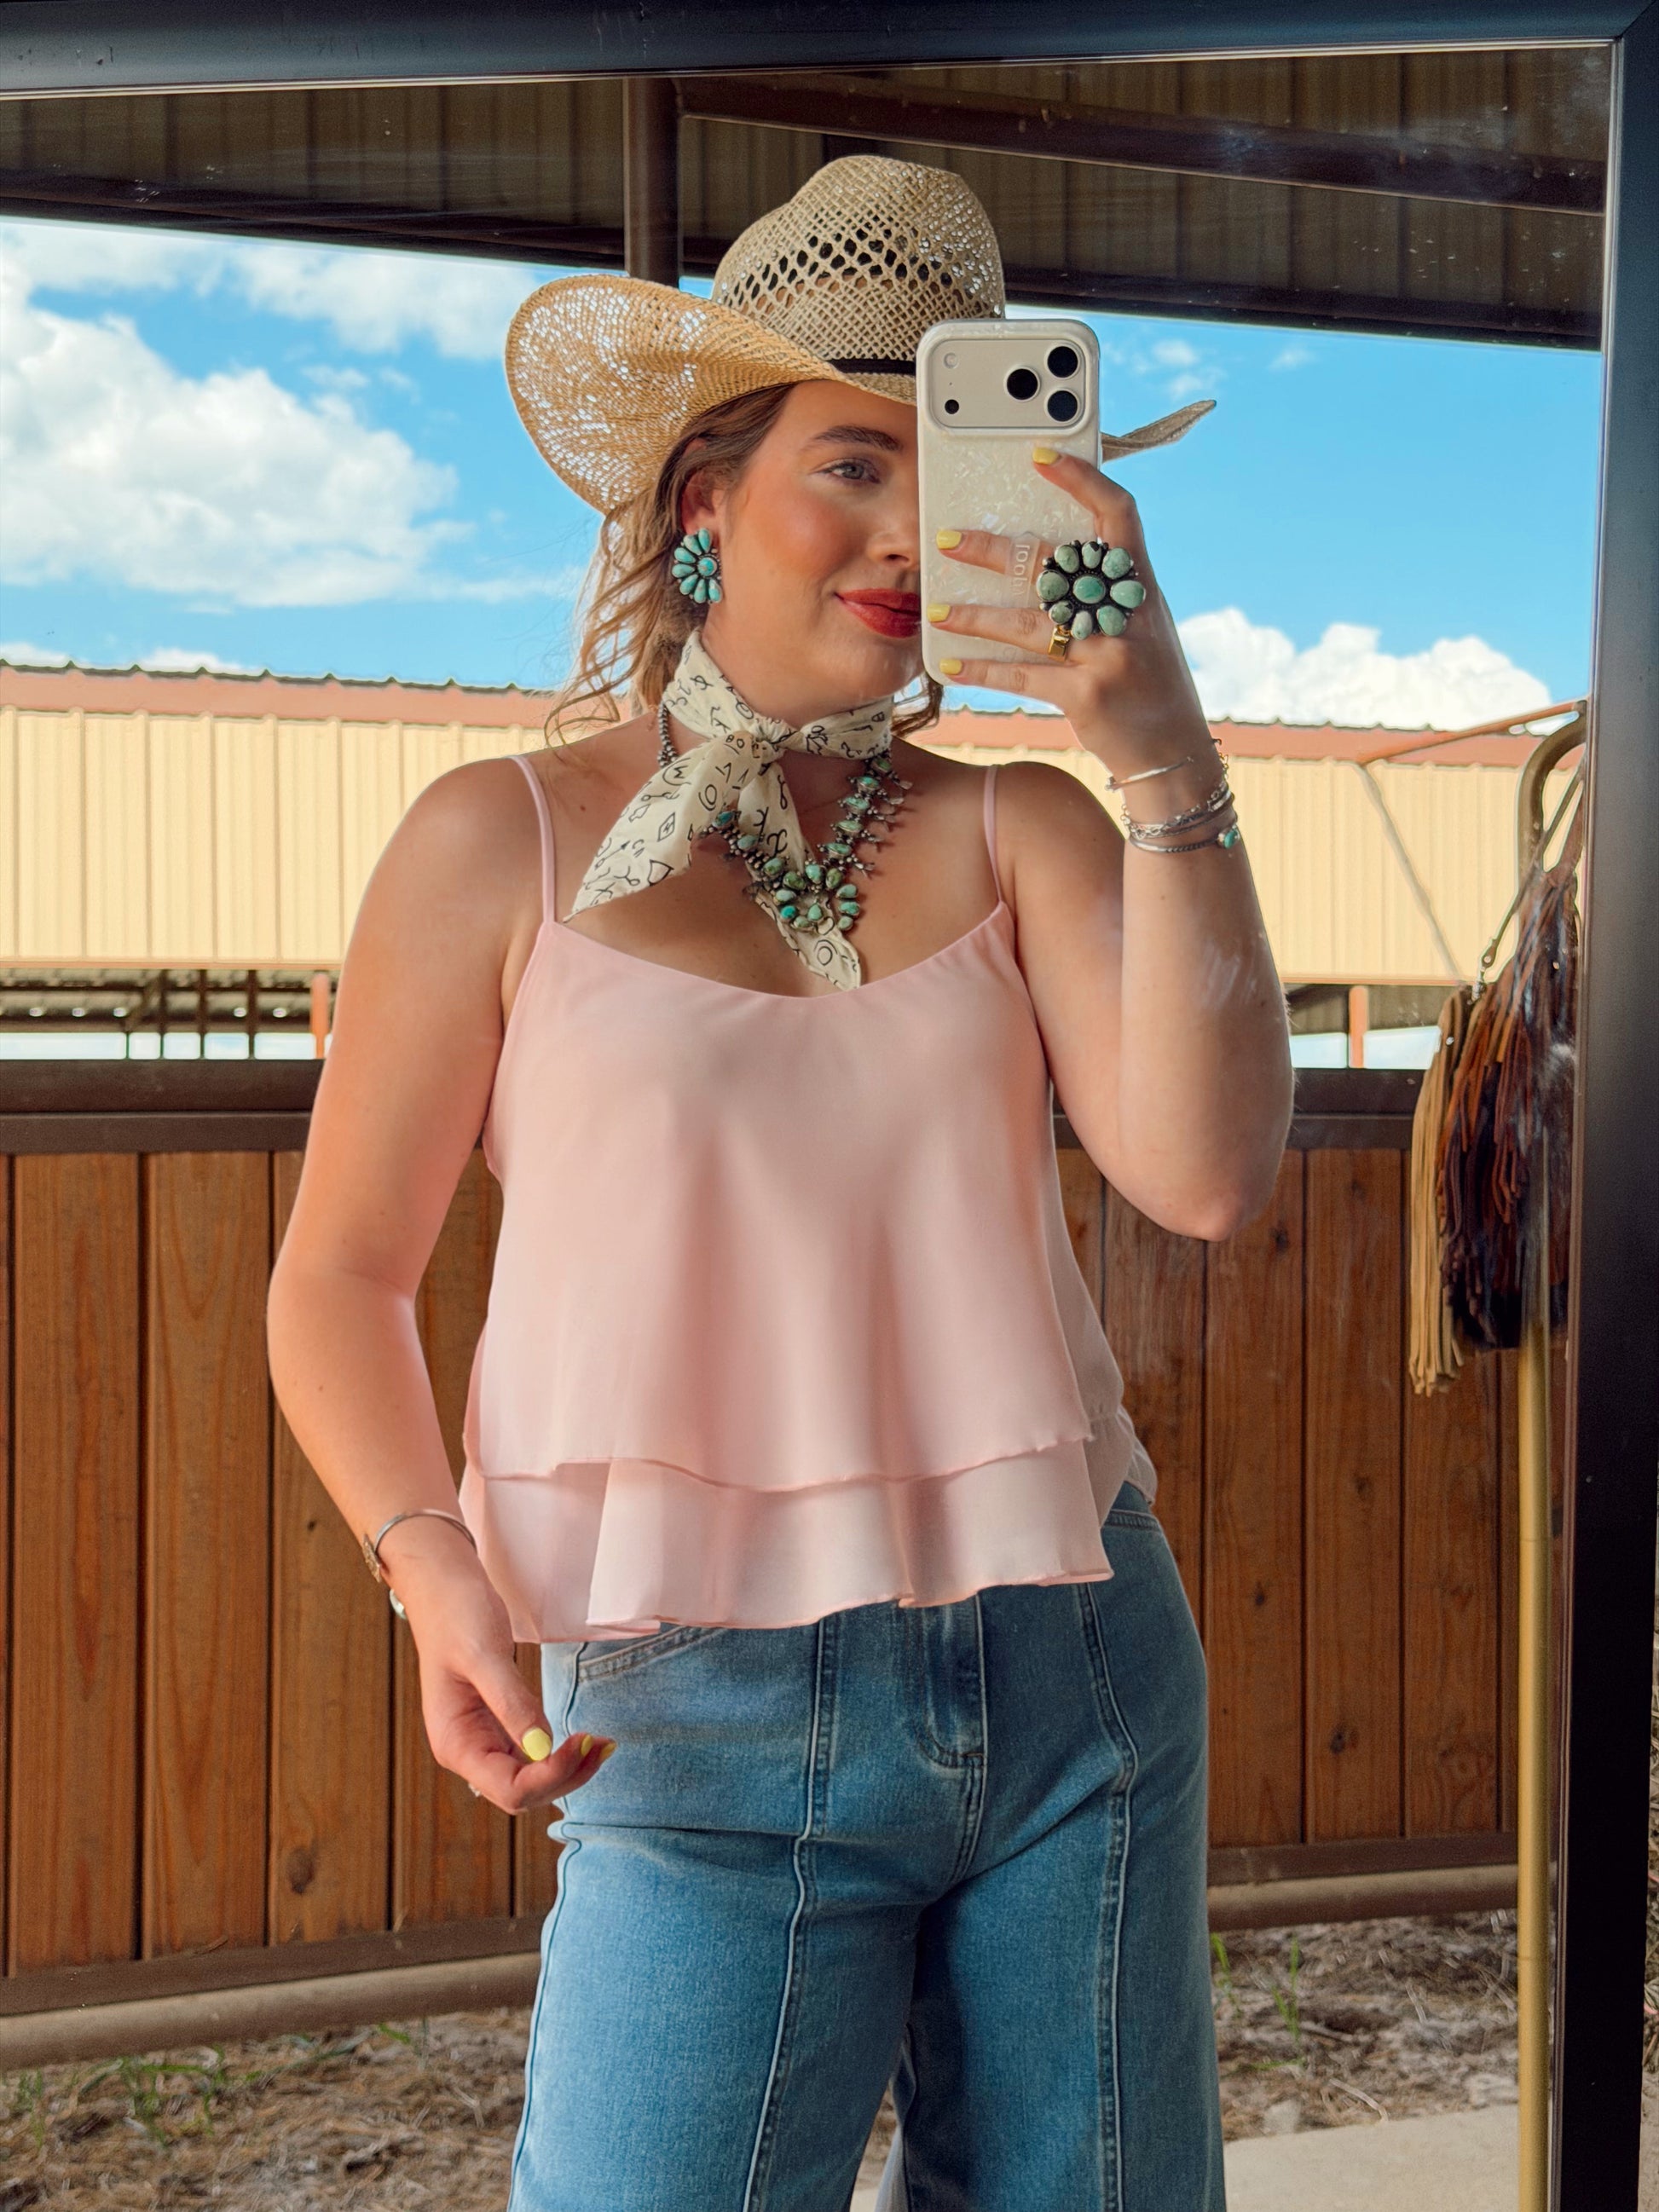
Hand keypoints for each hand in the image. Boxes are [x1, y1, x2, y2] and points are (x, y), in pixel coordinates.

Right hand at [380, 1520, 613, 1813]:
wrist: (443, 1585)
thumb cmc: (457, 1614)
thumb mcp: (485, 1656)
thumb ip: (513, 1704)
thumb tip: (542, 1749)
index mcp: (455, 1743)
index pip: (509, 1789)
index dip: (550, 1776)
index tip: (583, 1741)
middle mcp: (466, 1751)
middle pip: (522, 1792)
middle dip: (565, 1776)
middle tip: (603, 1744)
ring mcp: (481, 1739)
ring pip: (529, 1778)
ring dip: (566, 1768)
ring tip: (602, 1744)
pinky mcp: (496, 1724)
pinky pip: (530, 1754)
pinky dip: (557, 1752)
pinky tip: (581, 1739)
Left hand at [931, 449, 1215, 786]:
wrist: (1174, 754)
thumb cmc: (1147, 683)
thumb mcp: (1141, 626)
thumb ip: (1103, 593)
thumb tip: (1040, 560)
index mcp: (1143, 585)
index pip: (1118, 513)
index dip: (1080, 479)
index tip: (1039, 454)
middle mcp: (1128, 612)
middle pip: (1052, 565)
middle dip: (993, 551)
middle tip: (947, 539)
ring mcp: (1109, 654)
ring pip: (1027, 622)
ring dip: (974, 616)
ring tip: (935, 611)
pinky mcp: (1087, 696)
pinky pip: (1022, 675)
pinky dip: (983, 670)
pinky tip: (952, 664)